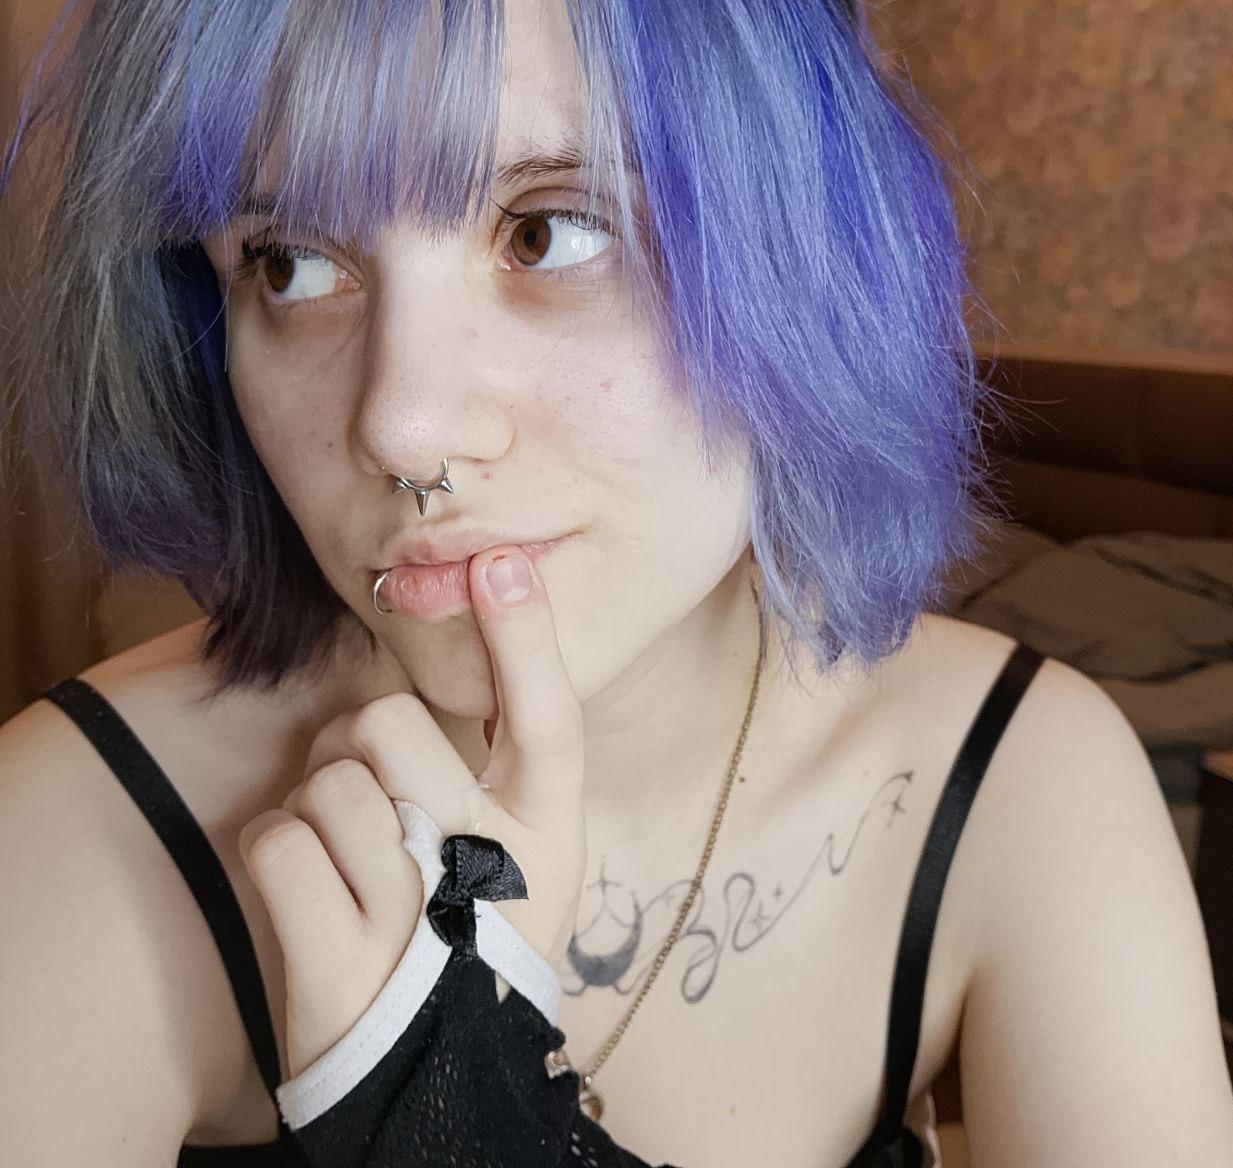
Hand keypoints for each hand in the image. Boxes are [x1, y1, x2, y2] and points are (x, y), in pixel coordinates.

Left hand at [237, 546, 586, 1080]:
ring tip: (346, 858)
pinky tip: (307, 892)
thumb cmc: (471, 931)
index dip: (527, 637)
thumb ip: (489, 765)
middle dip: (359, 741)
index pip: (548, 719)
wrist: (440, 1079)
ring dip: (317, 804)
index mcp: (547, 834)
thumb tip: (445, 649)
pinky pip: (276, 840)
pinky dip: (275, 852)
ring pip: (327, 778)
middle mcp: (493, 870)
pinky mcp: (339, 970)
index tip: (500, 561)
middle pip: (392, 723)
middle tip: (370, 790)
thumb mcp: (516, 853)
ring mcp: (419, 921)